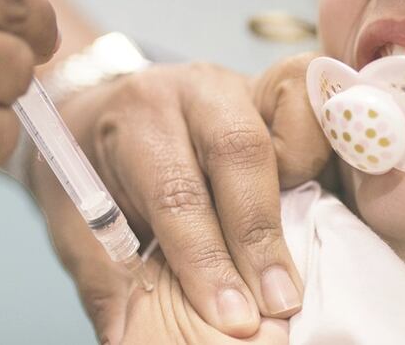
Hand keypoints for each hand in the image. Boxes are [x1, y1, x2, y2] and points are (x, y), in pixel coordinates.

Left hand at [29, 57, 329, 342]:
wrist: (102, 111)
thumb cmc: (95, 169)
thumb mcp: (81, 220)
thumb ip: (109, 276)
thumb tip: (129, 339)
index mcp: (138, 116)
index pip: (177, 190)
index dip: (207, 258)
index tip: (232, 317)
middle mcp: (194, 89)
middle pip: (239, 152)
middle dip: (260, 237)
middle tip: (278, 306)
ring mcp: (244, 85)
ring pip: (290, 125)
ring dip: (302, 197)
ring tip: (303, 267)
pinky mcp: (279, 94)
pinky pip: (314, 113)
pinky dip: (323, 155)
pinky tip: (318, 206)